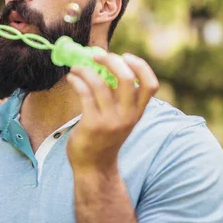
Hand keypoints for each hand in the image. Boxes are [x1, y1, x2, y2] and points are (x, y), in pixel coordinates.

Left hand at [65, 52, 158, 172]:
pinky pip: (84, 93)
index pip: (151, 85)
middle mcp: (127, 116)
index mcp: (137, 112)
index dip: (141, 66)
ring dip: (85, 70)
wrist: (94, 167)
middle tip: (96, 55)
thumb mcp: (120, 118)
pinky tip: (72, 78)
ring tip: (76, 67)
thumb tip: (105, 63)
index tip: (125, 56)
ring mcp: (110, 121)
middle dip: (110, 61)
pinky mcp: (92, 124)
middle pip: (126, 78)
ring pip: (100, 84)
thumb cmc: (104, 137)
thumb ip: (119, 96)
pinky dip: (77, 80)